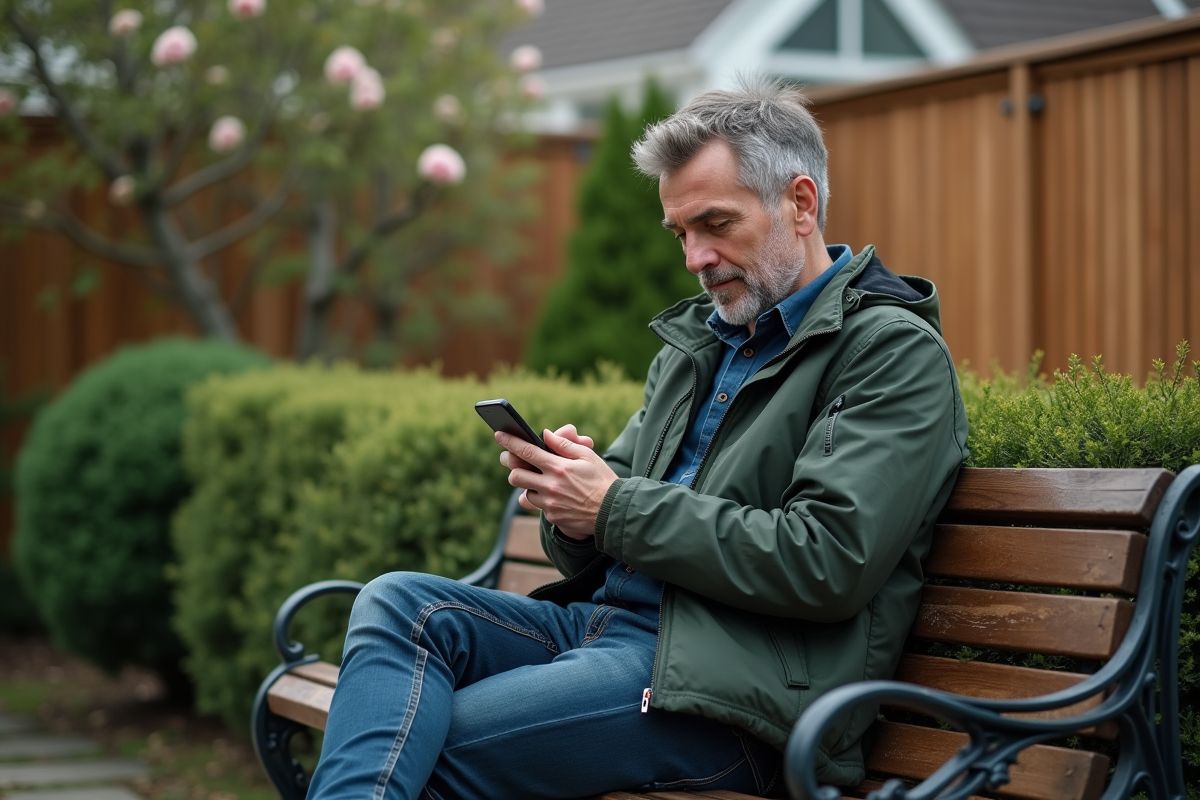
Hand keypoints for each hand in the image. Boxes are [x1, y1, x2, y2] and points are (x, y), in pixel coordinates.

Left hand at [496, 426, 615, 539]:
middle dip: (512, 467)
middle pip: (516, 475)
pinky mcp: (552, 516)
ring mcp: (550, 503)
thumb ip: (564, 445)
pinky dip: (541, 498)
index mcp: (558, 467)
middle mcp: (550, 486)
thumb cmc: (602, 480)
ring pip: (525, 492)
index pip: (527, 451)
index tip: (499, 435)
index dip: (510, 442)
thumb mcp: (588, 457)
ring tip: (541, 480)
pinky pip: (538, 506)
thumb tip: (546, 434)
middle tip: (515, 462)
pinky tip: (554, 495)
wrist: (613, 512)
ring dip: (528, 485)